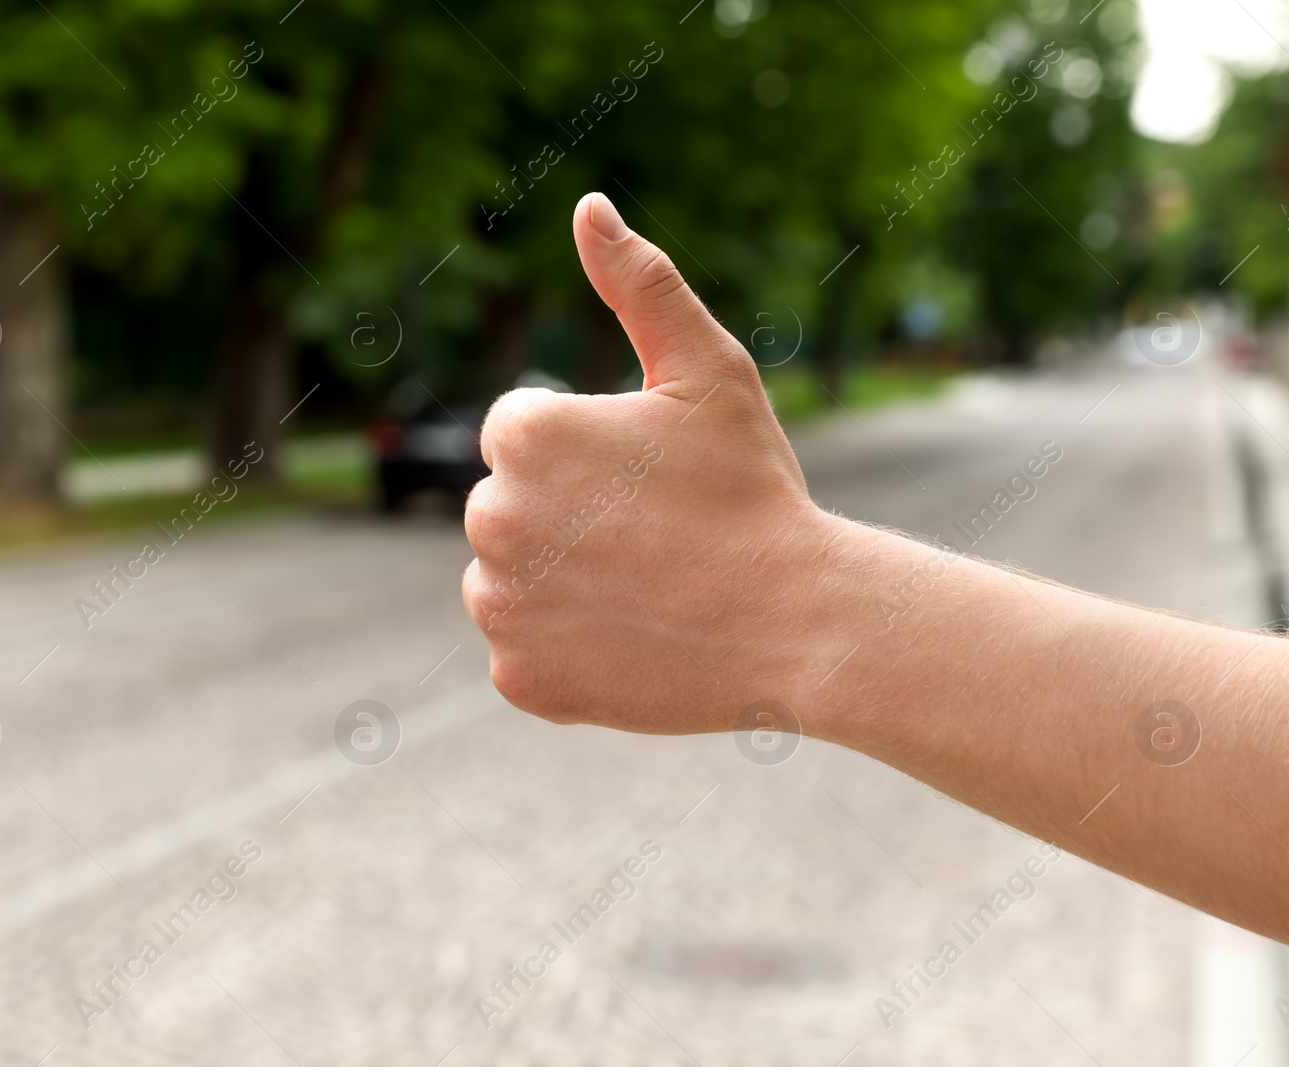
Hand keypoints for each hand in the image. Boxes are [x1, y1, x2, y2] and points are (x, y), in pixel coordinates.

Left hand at [462, 192, 847, 734]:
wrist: (797, 623)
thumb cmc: (754, 490)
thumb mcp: (708, 371)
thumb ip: (641, 283)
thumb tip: (589, 207)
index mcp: (525, 433)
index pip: (522, 433)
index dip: (590, 453)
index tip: (647, 480)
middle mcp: (491, 517)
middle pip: (511, 505)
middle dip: (566, 514)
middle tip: (651, 537)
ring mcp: (501, 606)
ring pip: (510, 577)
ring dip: (558, 579)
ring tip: (642, 587)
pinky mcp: (519, 677)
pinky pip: (525, 649)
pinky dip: (564, 648)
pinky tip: (630, 637)